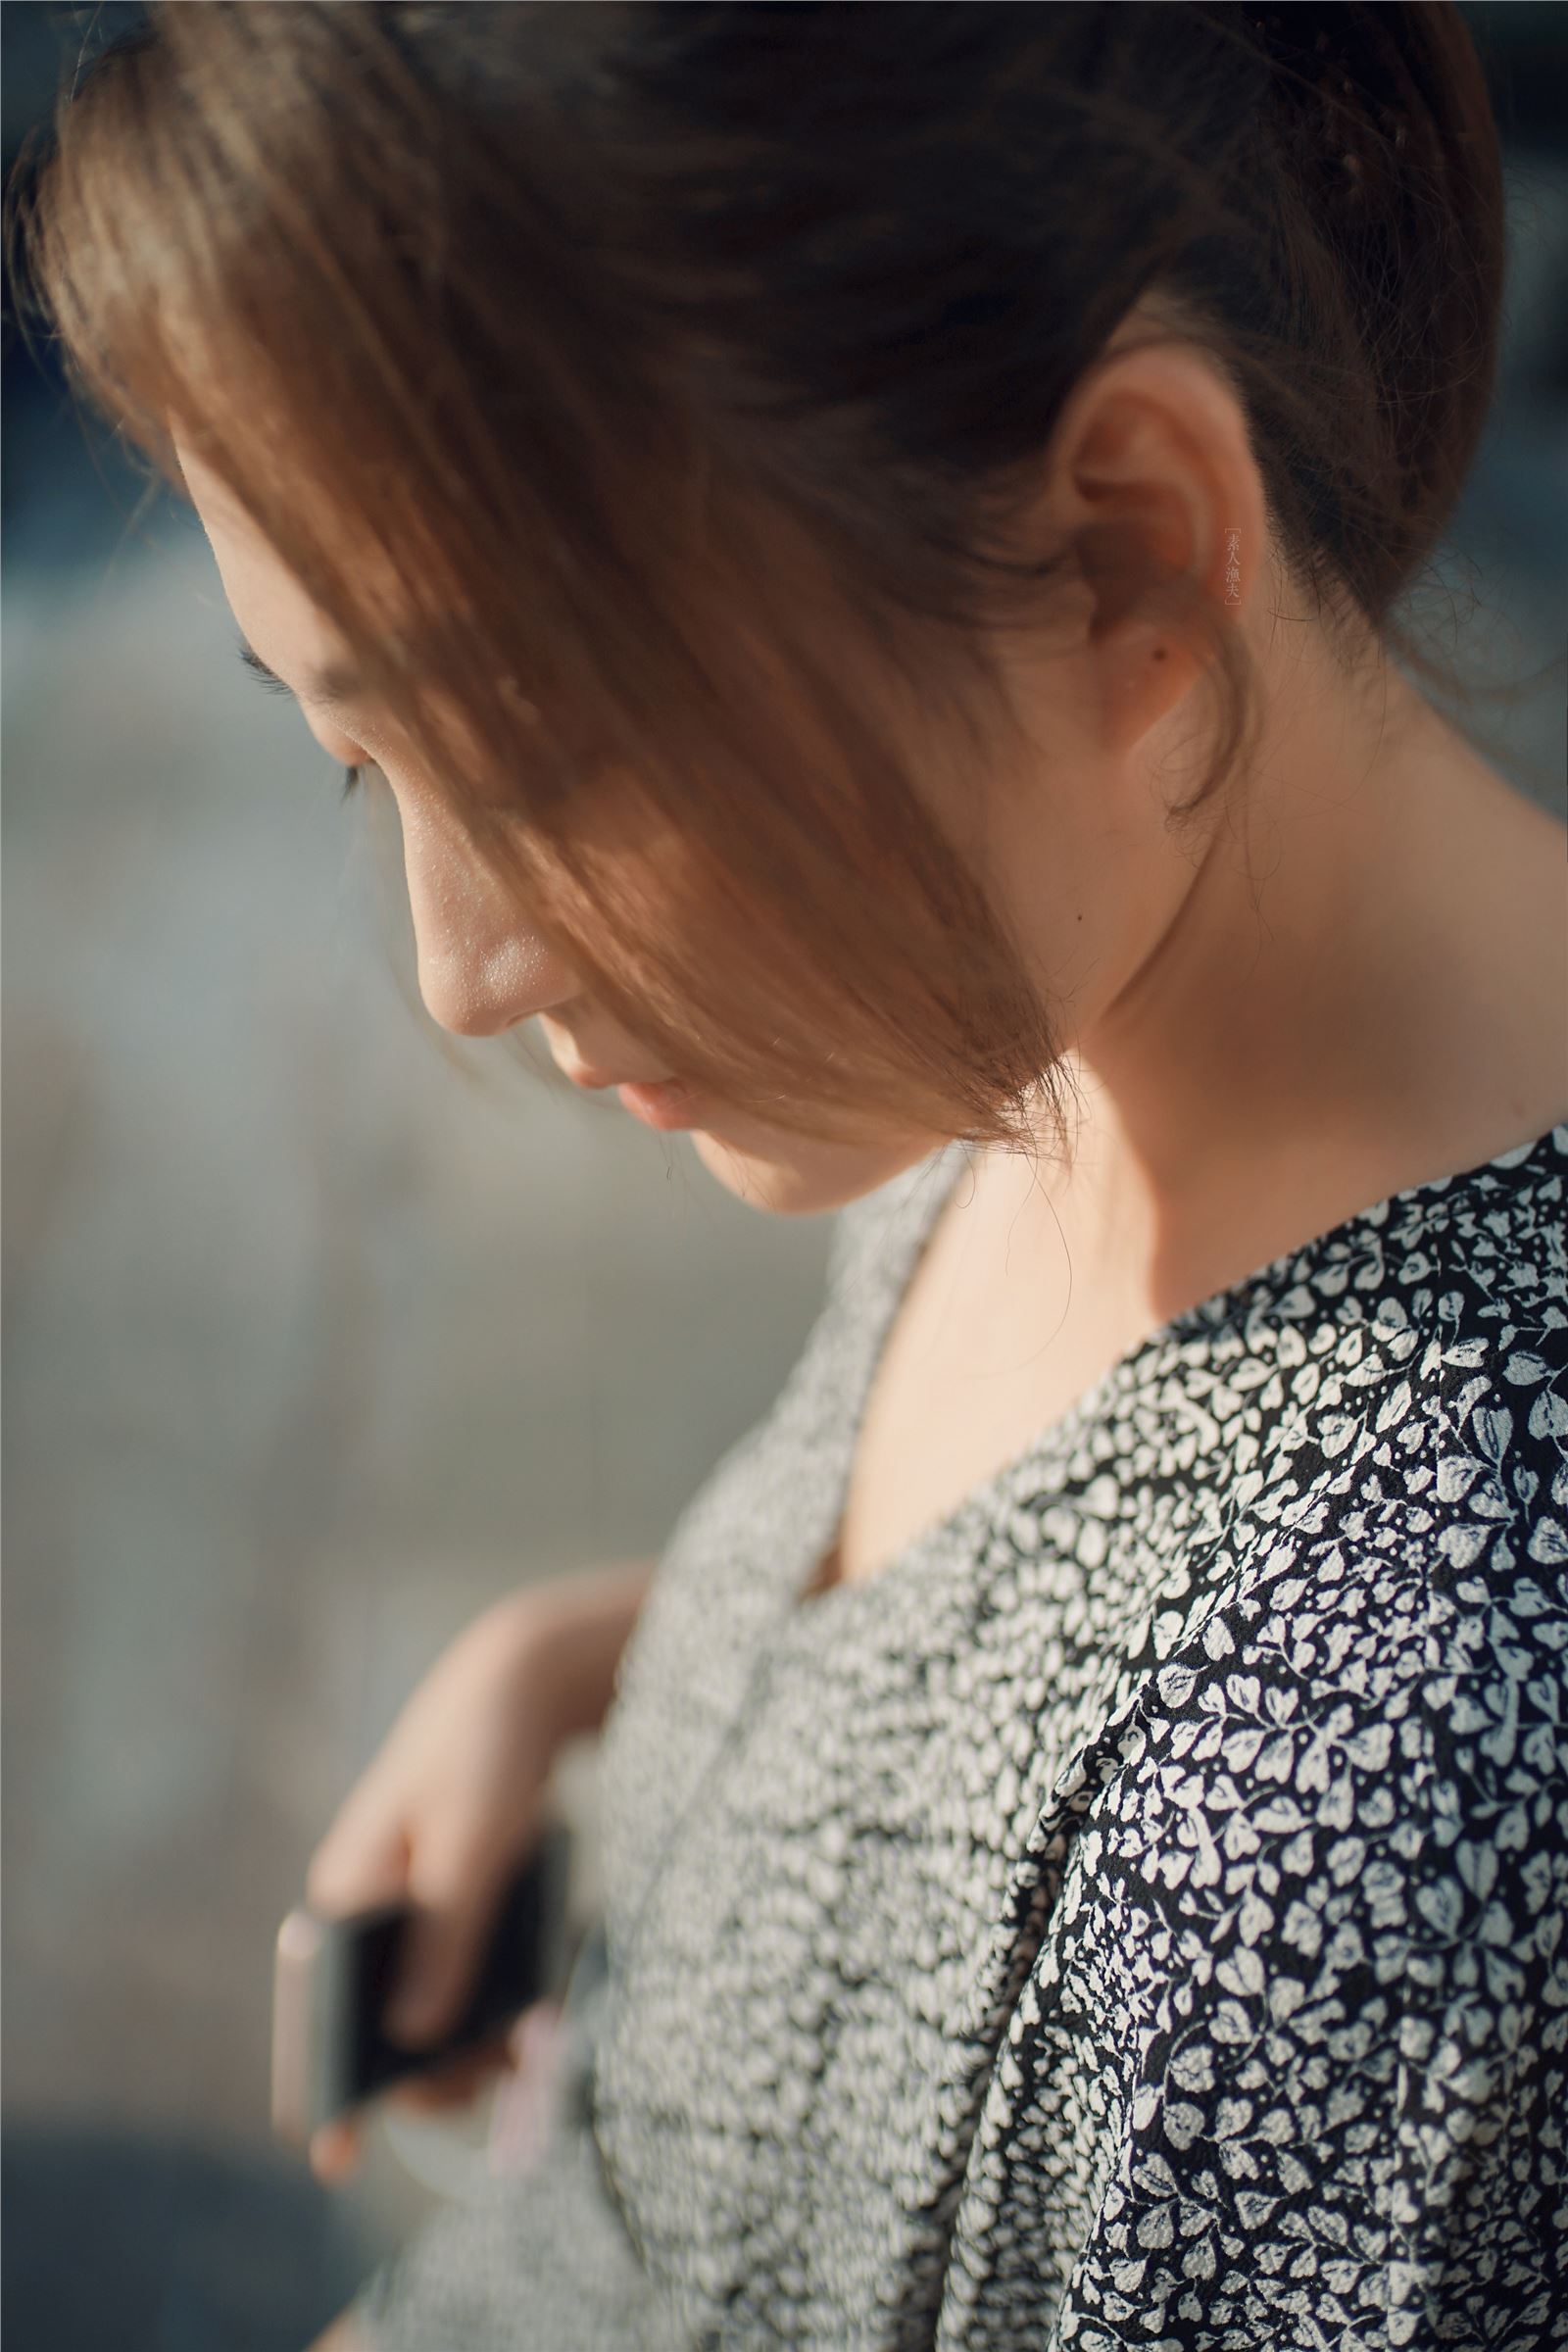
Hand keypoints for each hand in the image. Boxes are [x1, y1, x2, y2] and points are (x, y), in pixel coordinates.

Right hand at [302, 1587, 571, 2183]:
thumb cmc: (487, 1757)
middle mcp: (361, 1905)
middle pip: (373, 2021)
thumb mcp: (472, 1847)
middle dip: (426, 2067)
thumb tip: (410, 2038)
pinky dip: (482, 2001)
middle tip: (496, 2081)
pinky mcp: (442, 1899)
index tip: (337, 2162)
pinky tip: (526, 2015)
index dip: (321, 2087)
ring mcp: (401, 1904)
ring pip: (419, 2003)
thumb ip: (446, 1939)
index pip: (312, 2009)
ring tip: (523, 2056)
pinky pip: (450, 1971)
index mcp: (344, 1892)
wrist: (519, 1680)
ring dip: (463, 2040)